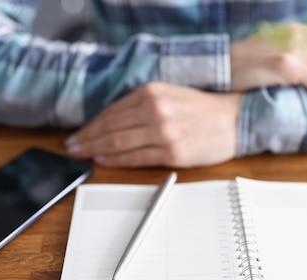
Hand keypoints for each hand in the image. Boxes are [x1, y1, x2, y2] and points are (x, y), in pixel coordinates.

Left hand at [65, 82, 241, 167]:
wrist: (234, 120)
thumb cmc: (201, 110)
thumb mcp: (169, 95)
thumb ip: (142, 104)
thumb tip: (110, 122)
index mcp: (153, 93)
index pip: (112, 111)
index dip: (91, 125)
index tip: (78, 134)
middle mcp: (156, 110)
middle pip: (110, 127)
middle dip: (86, 138)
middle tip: (72, 147)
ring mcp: (164, 133)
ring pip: (119, 143)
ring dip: (96, 149)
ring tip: (83, 154)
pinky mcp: (173, 153)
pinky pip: (136, 158)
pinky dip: (117, 160)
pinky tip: (105, 160)